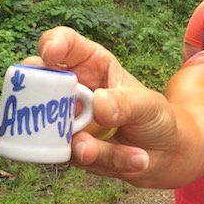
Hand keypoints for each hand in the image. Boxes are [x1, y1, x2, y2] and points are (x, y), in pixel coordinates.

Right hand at [26, 27, 175, 181]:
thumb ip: (125, 104)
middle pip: (38, 83)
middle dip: (39, 96)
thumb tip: (98, 104)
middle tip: (68, 115)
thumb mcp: (148, 105)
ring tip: (105, 150)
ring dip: (82, 142)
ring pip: (52, 128)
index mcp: (91, 65)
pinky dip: (106, 159)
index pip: (65, 45)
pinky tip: (135, 159)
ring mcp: (67, 121)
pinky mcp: (70, 150)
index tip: (50, 54)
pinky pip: (76, 157)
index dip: (52, 44)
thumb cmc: (155, 117)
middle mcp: (72, 91)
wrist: (165, 154)